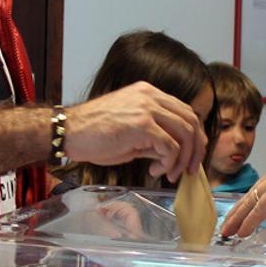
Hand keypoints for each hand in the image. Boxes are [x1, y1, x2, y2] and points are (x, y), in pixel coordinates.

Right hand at [63, 82, 206, 182]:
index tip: (191, 157)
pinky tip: (155, 170)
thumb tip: (174, 154)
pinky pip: (170, 146)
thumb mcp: (131, 132)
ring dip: (183, 159)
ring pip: (185, 133)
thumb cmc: (94, 135)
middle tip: (190, 170)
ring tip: (170, 174)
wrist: (69, 133)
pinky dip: (168, 162)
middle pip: (191, 121)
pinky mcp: (142, 124)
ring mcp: (147, 108)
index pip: (185, 111)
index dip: (194, 136)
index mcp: (149, 93)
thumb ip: (154, 137)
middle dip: (196, 149)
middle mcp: (150, 96)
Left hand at [219, 158, 265, 236]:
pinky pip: (258, 210)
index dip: (251, 202)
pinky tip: (243, 233)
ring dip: (239, 219)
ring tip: (230, 232)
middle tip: (229, 224)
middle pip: (254, 192)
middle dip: (240, 211)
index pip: (263, 186)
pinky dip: (249, 223)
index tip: (242, 213)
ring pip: (252, 200)